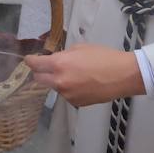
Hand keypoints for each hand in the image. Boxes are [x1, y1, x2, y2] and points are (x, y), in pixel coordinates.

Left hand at [26, 45, 145, 106]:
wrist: (123, 75)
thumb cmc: (104, 57)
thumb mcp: (80, 48)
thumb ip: (63, 55)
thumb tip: (54, 59)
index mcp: (59, 65)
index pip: (34, 64)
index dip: (30, 61)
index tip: (29, 59)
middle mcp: (59, 82)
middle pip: (38, 79)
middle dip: (40, 73)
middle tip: (48, 67)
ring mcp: (67, 95)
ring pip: (54, 87)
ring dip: (57, 81)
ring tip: (75, 75)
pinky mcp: (76, 103)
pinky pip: (67, 95)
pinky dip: (70, 89)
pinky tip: (83, 84)